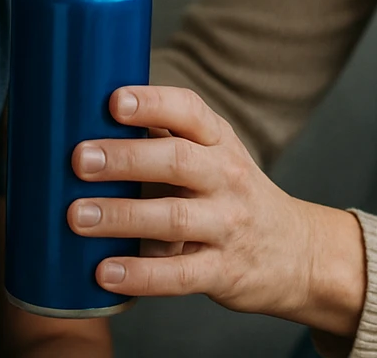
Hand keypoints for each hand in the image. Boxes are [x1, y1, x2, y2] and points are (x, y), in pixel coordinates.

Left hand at [67, 86, 365, 335]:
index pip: (189, 111)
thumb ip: (164, 140)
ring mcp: (227, 226)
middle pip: (177, 161)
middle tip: (79, 159)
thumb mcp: (214, 156)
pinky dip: (141, 275)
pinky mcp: (223, 271)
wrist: (299, 253)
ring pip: (174, 218)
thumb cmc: (233, 196)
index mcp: (219, 142)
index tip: (114, 101)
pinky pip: (179, 274)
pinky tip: (105, 272)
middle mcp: (226, 178)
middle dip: (125, 158)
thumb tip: (87, 122)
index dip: (152, 103)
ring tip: (77, 216)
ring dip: (122, 216)